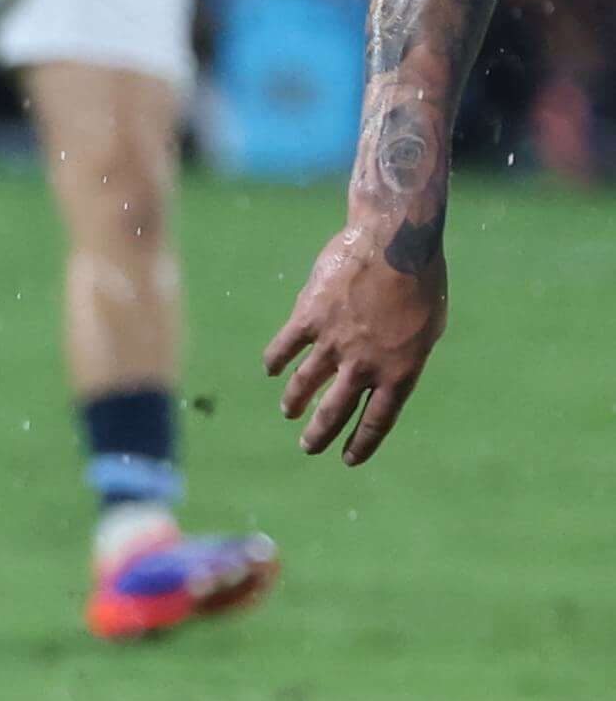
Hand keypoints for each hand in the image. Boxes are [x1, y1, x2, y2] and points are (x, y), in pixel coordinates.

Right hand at [262, 220, 445, 463]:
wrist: (394, 242)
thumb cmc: (422, 281)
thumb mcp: (429, 328)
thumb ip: (405, 355)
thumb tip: (386, 370)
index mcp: (400, 371)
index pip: (376, 420)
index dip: (361, 443)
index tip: (348, 459)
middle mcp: (364, 365)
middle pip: (334, 412)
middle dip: (319, 435)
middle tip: (309, 447)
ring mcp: (332, 342)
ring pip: (303, 384)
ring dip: (294, 402)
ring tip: (289, 411)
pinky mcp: (307, 318)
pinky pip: (284, 349)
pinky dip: (275, 362)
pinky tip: (271, 370)